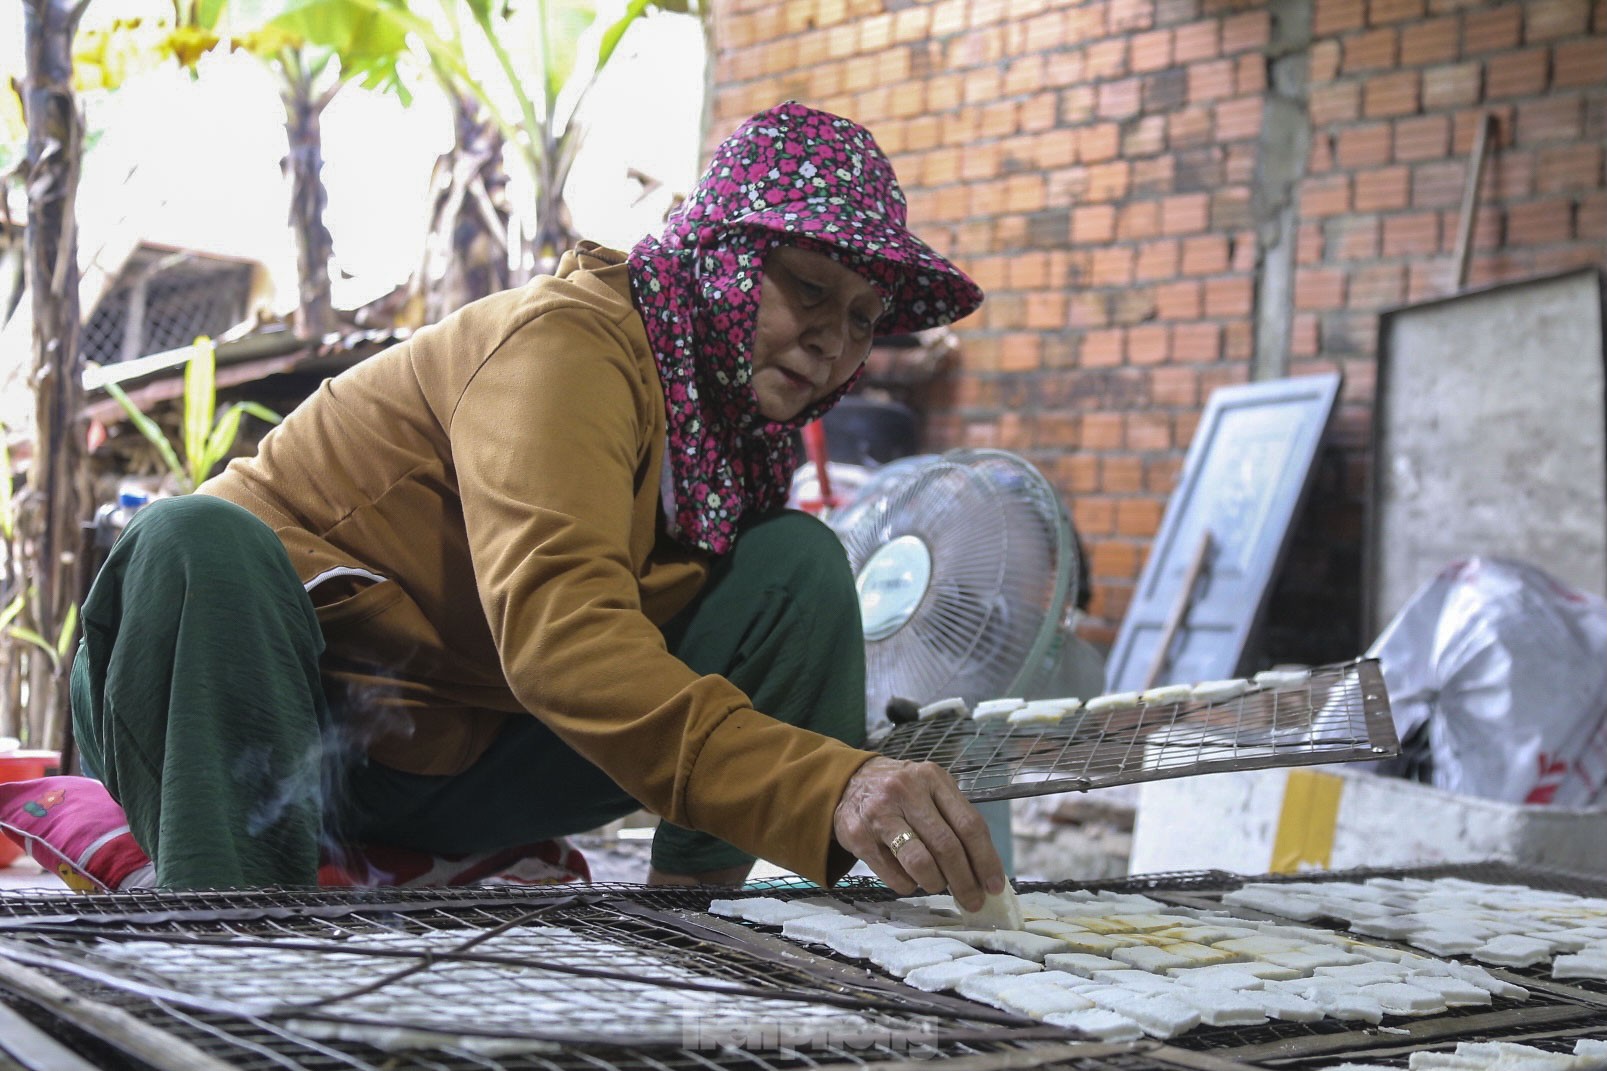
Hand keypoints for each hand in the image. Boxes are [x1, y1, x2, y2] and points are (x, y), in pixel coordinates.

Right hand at [833, 756, 1005, 911]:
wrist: (846, 783)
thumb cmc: (900, 793)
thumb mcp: (929, 790)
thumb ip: (954, 821)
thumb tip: (983, 871)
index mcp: (932, 779)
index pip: (969, 824)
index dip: (986, 860)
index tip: (994, 886)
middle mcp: (906, 791)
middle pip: (946, 846)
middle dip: (964, 881)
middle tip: (972, 902)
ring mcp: (880, 813)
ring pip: (920, 862)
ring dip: (935, 883)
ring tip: (937, 885)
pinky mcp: (858, 835)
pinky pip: (893, 874)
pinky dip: (908, 885)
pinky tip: (910, 879)